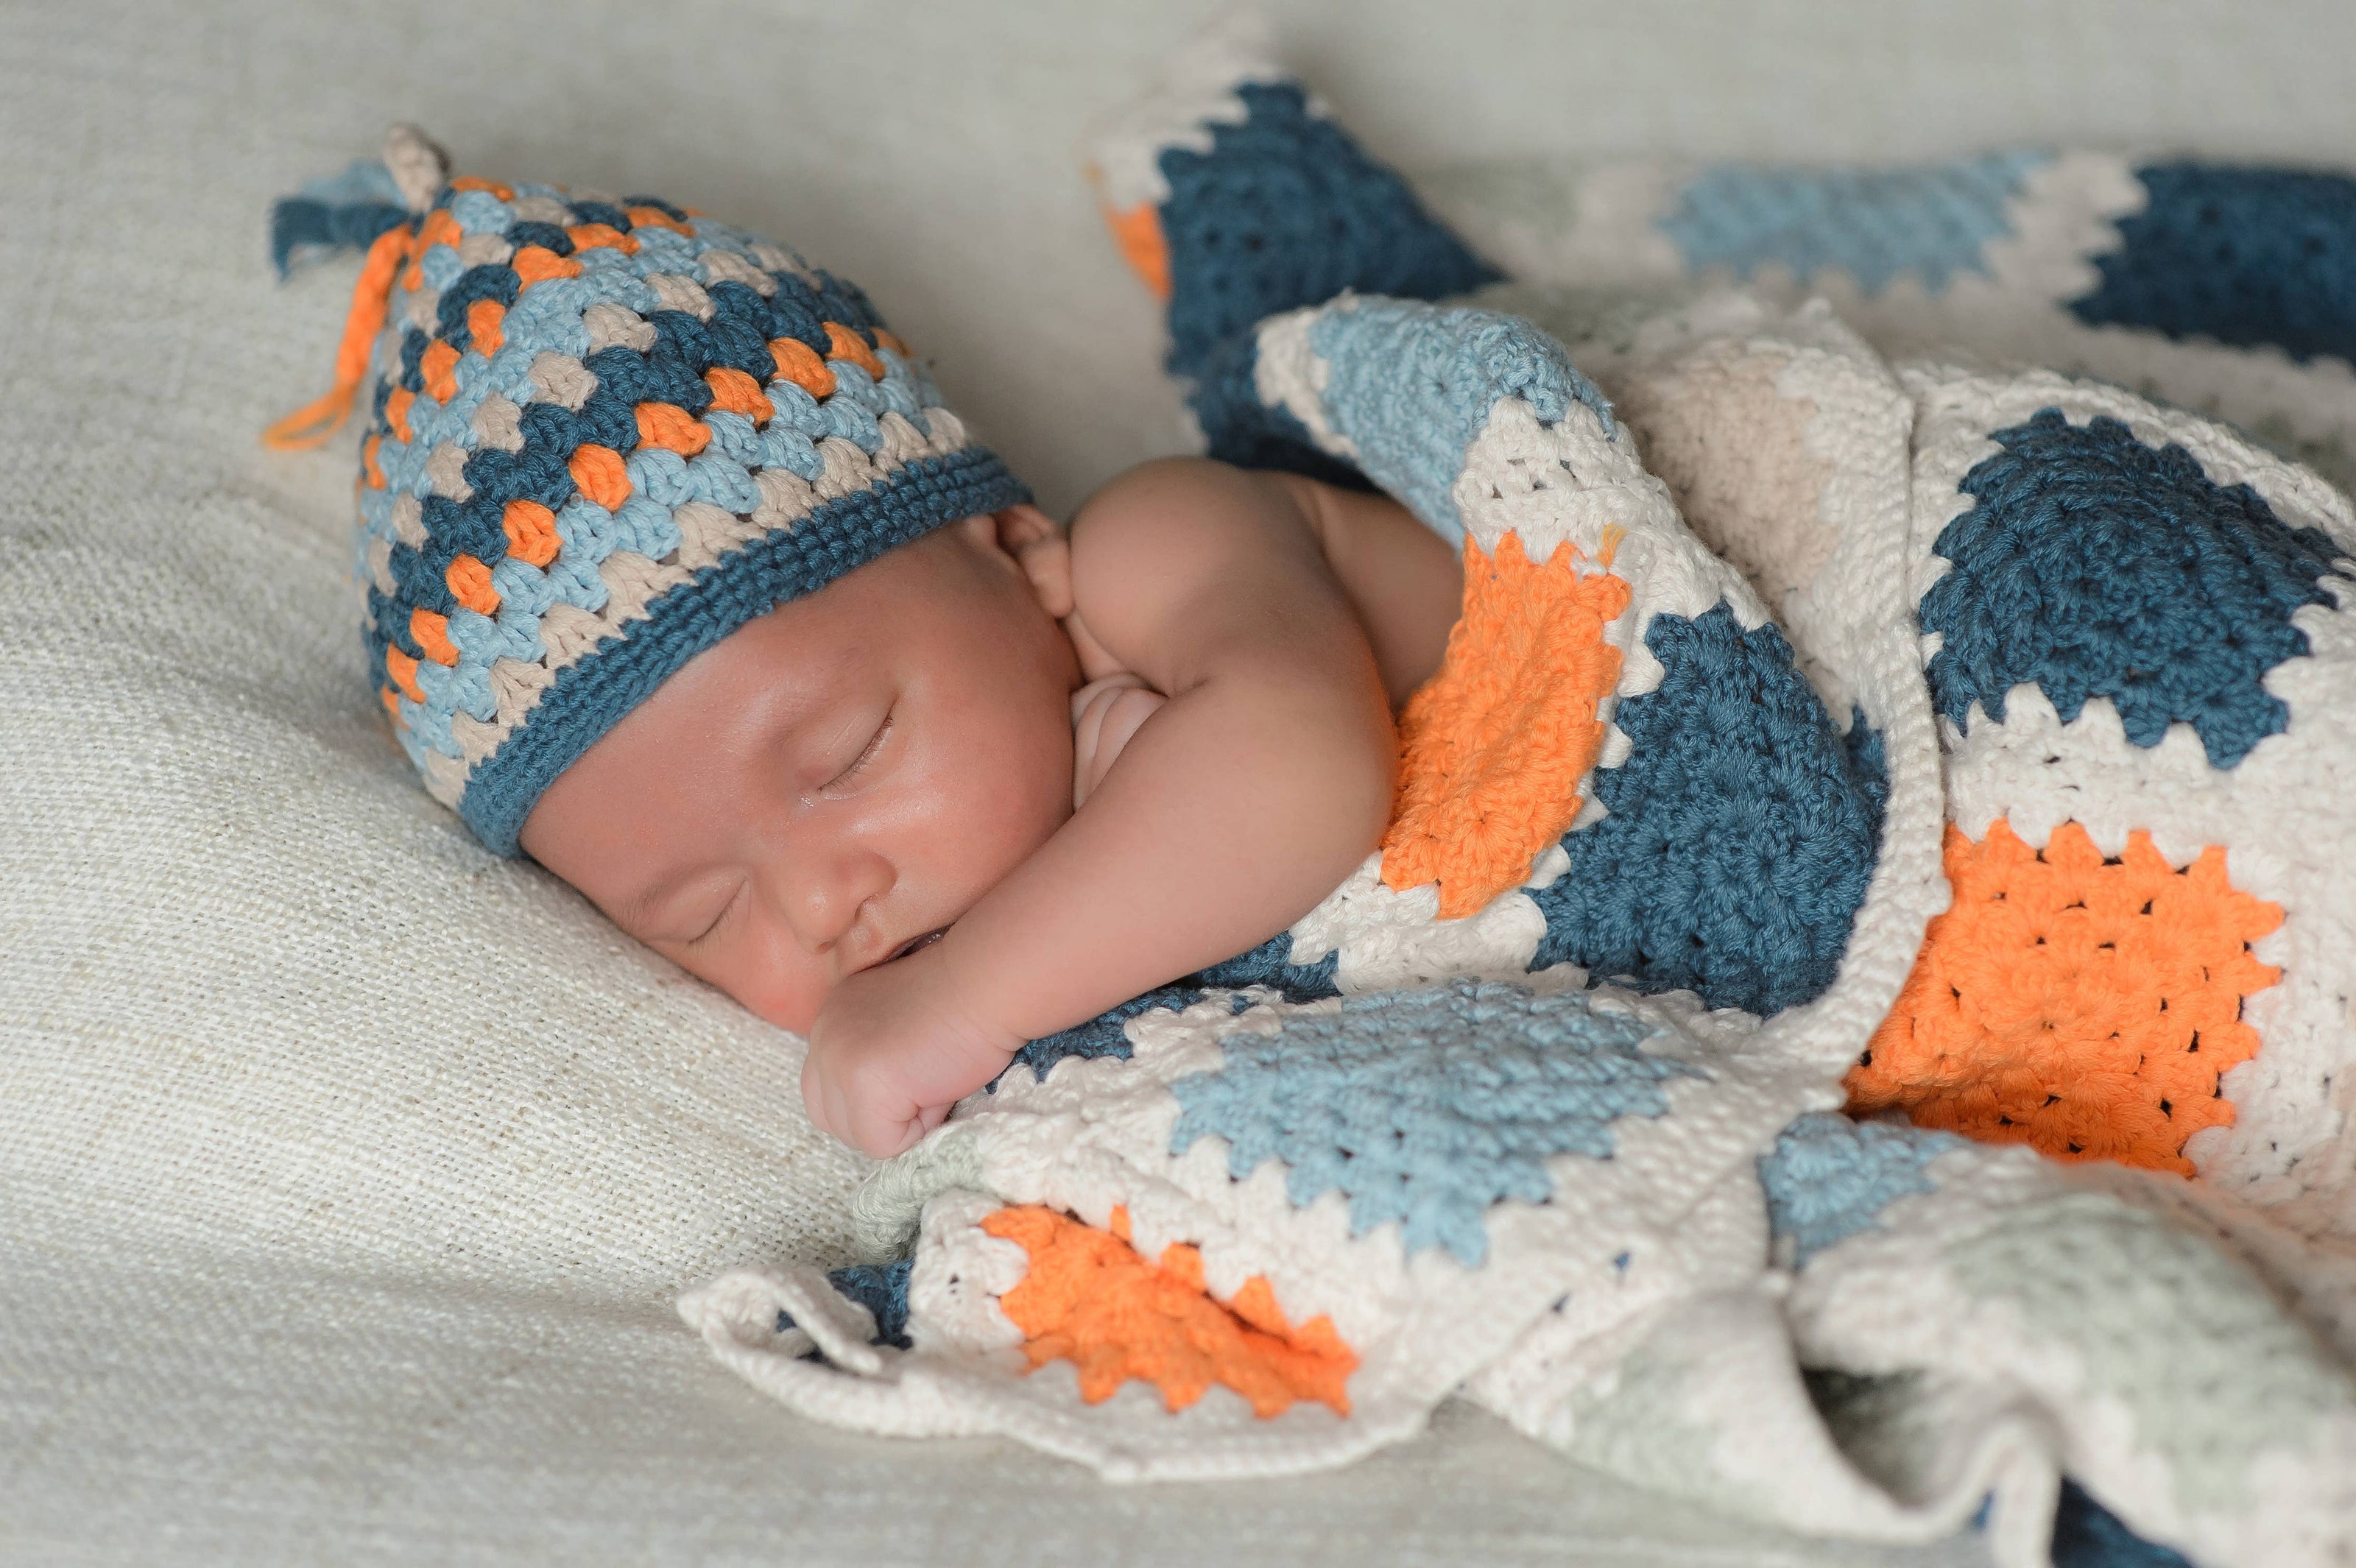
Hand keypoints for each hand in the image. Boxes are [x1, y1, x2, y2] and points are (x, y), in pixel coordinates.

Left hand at [800, 939, 1020, 1158]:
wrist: (988, 984)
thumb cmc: (964, 1001)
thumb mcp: (899, 1024)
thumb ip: (873, 1057)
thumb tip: (881, 1110)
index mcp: (832, 1018)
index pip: (825, 1087)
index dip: (873, 1097)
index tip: (915, 1067)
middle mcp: (824, 1036)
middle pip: (829, 1116)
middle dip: (876, 1117)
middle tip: (924, 1082)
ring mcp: (838, 1061)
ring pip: (854, 1135)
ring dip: (900, 1123)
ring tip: (933, 1080)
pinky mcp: (863, 1086)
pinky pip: (882, 1143)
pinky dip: (918, 1129)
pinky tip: (938, 1087)